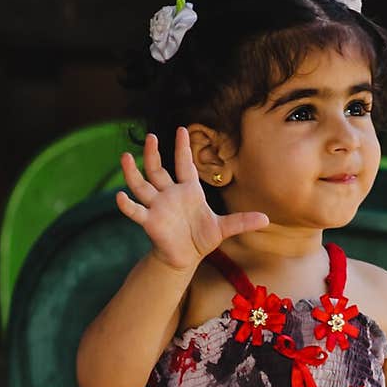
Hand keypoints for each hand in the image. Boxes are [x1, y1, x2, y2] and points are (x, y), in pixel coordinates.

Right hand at [115, 126, 268, 272]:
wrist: (185, 257)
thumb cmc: (201, 238)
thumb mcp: (223, 228)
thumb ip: (242, 221)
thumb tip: (267, 219)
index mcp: (188, 190)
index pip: (184, 164)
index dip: (183, 148)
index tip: (182, 129)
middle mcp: (169, 194)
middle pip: (158, 169)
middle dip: (153, 154)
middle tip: (152, 137)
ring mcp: (157, 206)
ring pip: (141, 184)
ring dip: (132, 172)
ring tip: (124, 157)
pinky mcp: (149, 221)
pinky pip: (136, 211)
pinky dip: (127, 205)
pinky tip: (119, 197)